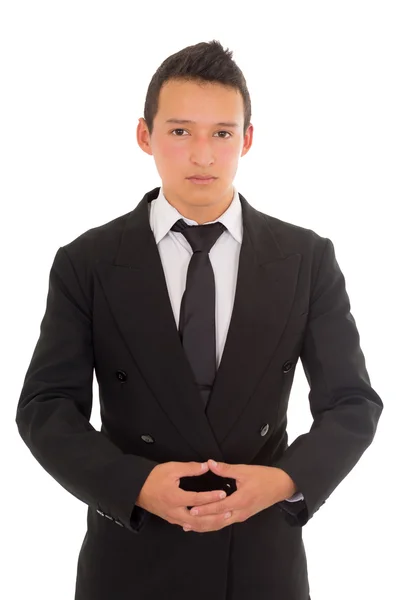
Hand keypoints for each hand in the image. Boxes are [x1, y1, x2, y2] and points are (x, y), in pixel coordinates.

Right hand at [135, 460, 226, 527]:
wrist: (136, 489)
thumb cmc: (153, 477)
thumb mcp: (171, 468)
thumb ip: (190, 468)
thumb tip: (206, 466)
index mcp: (175, 498)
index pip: (197, 499)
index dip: (211, 497)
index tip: (224, 494)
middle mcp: (175, 512)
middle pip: (199, 519)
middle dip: (215, 517)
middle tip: (229, 513)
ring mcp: (173, 518)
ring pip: (195, 525)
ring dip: (210, 523)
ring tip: (223, 519)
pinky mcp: (172, 520)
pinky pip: (189, 526)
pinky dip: (200, 526)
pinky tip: (209, 524)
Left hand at [181, 459, 295, 532]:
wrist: (282, 486)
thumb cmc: (264, 477)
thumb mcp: (244, 470)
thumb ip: (226, 469)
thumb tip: (209, 463)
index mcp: (241, 500)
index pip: (219, 507)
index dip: (204, 509)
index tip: (191, 509)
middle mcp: (240, 512)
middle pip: (218, 521)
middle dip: (201, 522)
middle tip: (185, 522)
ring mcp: (242, 516)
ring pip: (221, 524)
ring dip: (206, 525)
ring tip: (190, 525)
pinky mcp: (243, 515)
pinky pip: (226, 522)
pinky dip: (214, 523)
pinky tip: (205, 522)